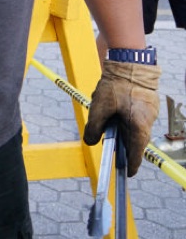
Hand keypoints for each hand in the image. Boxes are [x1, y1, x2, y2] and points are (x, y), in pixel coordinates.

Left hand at [83, 60, 159, 175]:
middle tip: (108, 144)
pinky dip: (123, 118)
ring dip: (119, 128)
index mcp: (138, 129)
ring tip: (105, 118)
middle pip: (133, 142)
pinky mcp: (147, 106)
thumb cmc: (116, 87)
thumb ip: (94, 128)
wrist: (130, 64)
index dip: (129, 166)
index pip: (135, 155)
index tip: (125, 174)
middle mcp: (147, 124)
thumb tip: (90, 142)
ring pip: (132, 129)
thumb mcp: (99, 109)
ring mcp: (149, 115)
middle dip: (119, 144)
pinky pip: (134, 118)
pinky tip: (111, 108)